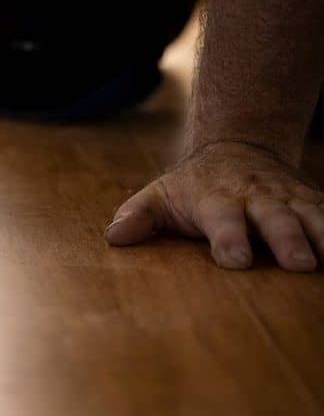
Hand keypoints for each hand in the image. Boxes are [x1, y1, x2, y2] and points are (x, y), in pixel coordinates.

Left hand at [106, 141, 323, 271]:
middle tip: (298, 264)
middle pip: (275, 217)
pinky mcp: (313, 203)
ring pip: (311, 215)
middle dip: (287, 239)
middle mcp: (256, 196)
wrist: (238, 151)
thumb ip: (136, 217)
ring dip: (323, 235)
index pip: (222, 218)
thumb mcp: (158, 197)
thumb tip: (114, 238)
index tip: (235, 260)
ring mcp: (289, 198)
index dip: (229, 237)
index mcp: (216, 198)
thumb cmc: (190, 188)